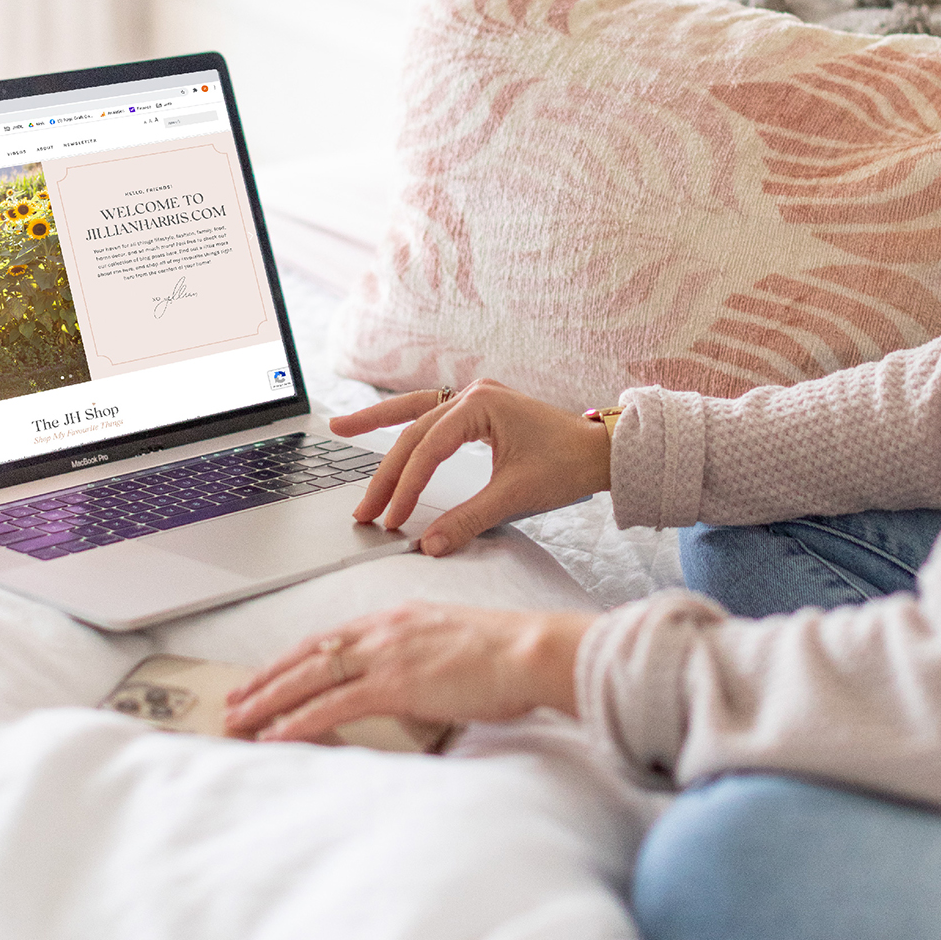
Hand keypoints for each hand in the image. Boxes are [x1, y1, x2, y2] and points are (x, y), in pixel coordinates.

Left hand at [223, 601, 593, 743]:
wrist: (534, 650)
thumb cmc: (508, 654)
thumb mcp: (454, 645)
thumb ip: (424, 660)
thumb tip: (412, 685)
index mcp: (398, 619)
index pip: (331, 638)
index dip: (294, 658)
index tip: (269, 675)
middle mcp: (385, 629)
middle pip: (310, 652)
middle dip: (267, 678)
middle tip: (235, 699)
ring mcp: (388, 653)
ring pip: (311, 675)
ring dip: (270, 700)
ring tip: (240, 720)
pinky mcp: (397, 682)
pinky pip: (335, 703)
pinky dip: (301, 719)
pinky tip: (278, 735)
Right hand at [331, 380, 612, 556]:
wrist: (602, 451)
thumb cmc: (566, 466)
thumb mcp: (515, 496)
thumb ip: (469, 519)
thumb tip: (428, 545)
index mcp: (480, 405)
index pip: (429, 450)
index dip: (406, 488)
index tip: (392, 521)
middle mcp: (472, 394)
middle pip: (414, 432)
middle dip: (386, 472)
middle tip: (363, 509)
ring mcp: (473, 399)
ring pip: (414, 413)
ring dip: (377, 425)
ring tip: (339, 429)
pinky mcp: (477, 411)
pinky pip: (430, 415)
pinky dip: (403, 424)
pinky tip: (379, 427)